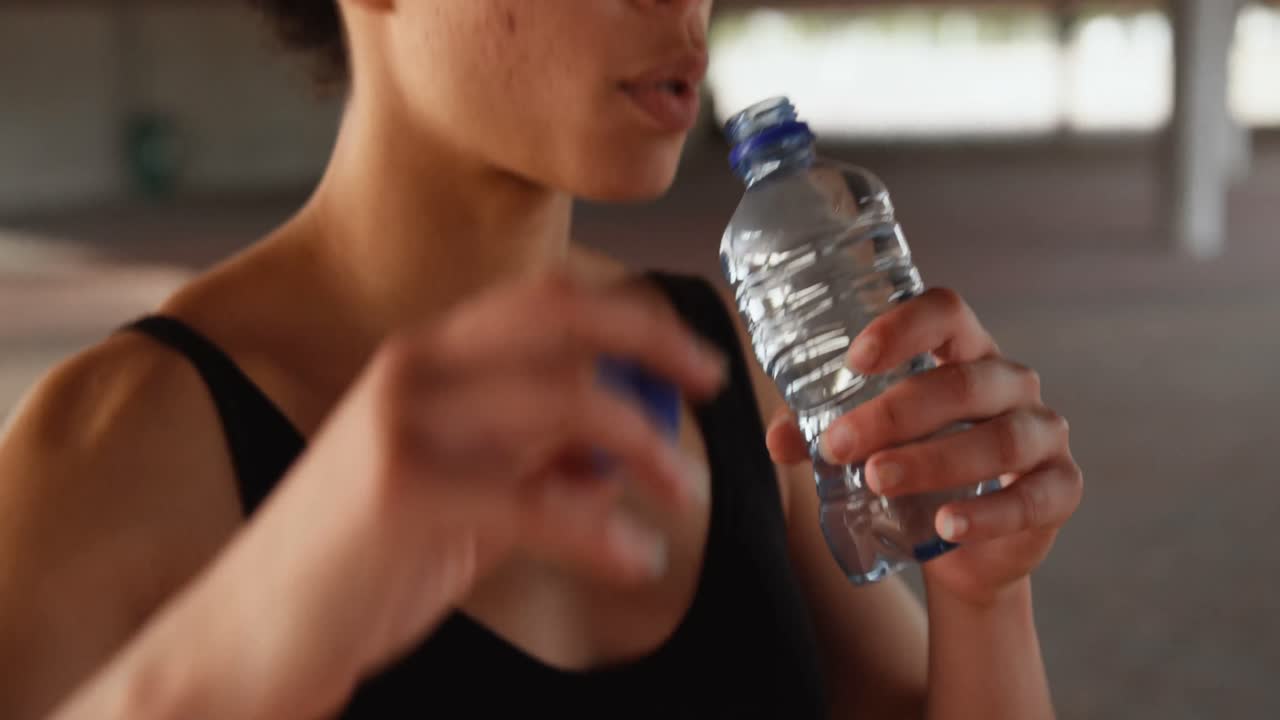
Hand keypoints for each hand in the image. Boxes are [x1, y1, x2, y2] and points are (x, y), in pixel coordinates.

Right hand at [200, 271, 723, 711]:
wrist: (255, 630)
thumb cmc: (360, 557)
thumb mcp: (456, 490)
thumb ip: (528, 459)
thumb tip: (613, 453)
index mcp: (427, 358)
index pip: (546, 301)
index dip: (631, 317)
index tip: (691, 358)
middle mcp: (414, 369)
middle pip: (561, 322)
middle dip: (652, 344)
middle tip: (712, 387)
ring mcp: (403, 424)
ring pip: (562, 400)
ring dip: (642, 445)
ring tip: (680, 495)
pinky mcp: (403, 492)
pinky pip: (538, 500)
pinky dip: (602, 531)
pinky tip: (636, 560)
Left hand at [763, 288, 1081, 606]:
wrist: (960, 546)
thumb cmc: (909, 464)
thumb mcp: (863, 442)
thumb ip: (818, 432)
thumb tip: (777, 440)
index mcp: (963, 351)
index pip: (945, 313)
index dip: (903, 327)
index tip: (855, 358)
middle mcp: (1010, 381)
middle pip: (962, 382)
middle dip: (895, 413)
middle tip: (838, 444)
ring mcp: (1043, 432)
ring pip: (998, 438)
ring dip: (933, 460)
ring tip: (877, 480)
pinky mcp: (1060, 488)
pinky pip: (1031, 498)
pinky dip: (987, 514)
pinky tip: (946, 526)